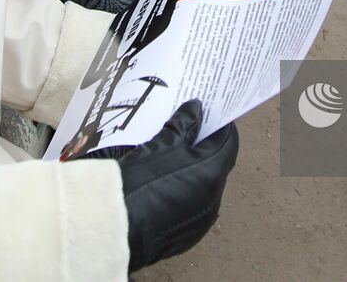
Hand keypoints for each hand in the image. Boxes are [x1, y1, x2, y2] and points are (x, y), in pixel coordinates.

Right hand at [83, 100, 237, 271]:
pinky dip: (185, 196)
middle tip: (184, 136)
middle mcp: (215, 197)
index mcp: (212, 171)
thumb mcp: (161, 144)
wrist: (118, 227)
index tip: (206, 116)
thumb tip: (197, 108)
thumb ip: (184, 124)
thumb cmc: (141, 180)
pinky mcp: (189, 236)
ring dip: (195, 174)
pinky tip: (165, 189)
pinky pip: (193, 209)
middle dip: (204, 150)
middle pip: (218, 164)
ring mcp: (203, 220)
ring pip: (206, 188)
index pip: (228, 140)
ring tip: (170, 163)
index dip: (218, 127)